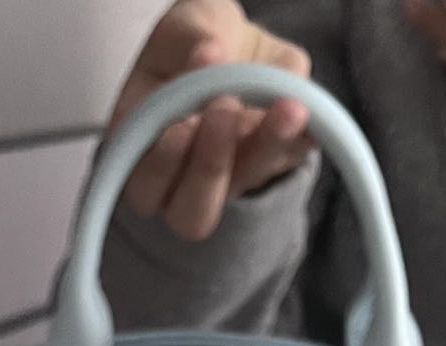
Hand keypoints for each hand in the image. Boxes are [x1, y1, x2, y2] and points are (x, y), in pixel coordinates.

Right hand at [112, 0, 312, 239]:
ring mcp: (233, 178)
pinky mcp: (277, 160)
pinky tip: (301, 107)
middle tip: (224, 108)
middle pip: (193, 216)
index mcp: (144, 158)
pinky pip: (289, 160)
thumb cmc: (187, 43)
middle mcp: (185, 184)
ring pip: (245, 186)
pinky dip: (298, 135)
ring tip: (284, 106)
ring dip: (265, 147)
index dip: (164, 164)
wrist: (230, 40)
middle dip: (210, 166)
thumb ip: (187, 45)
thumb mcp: (178, 30)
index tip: (183, 121)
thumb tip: (210, 58)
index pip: (145, 189)